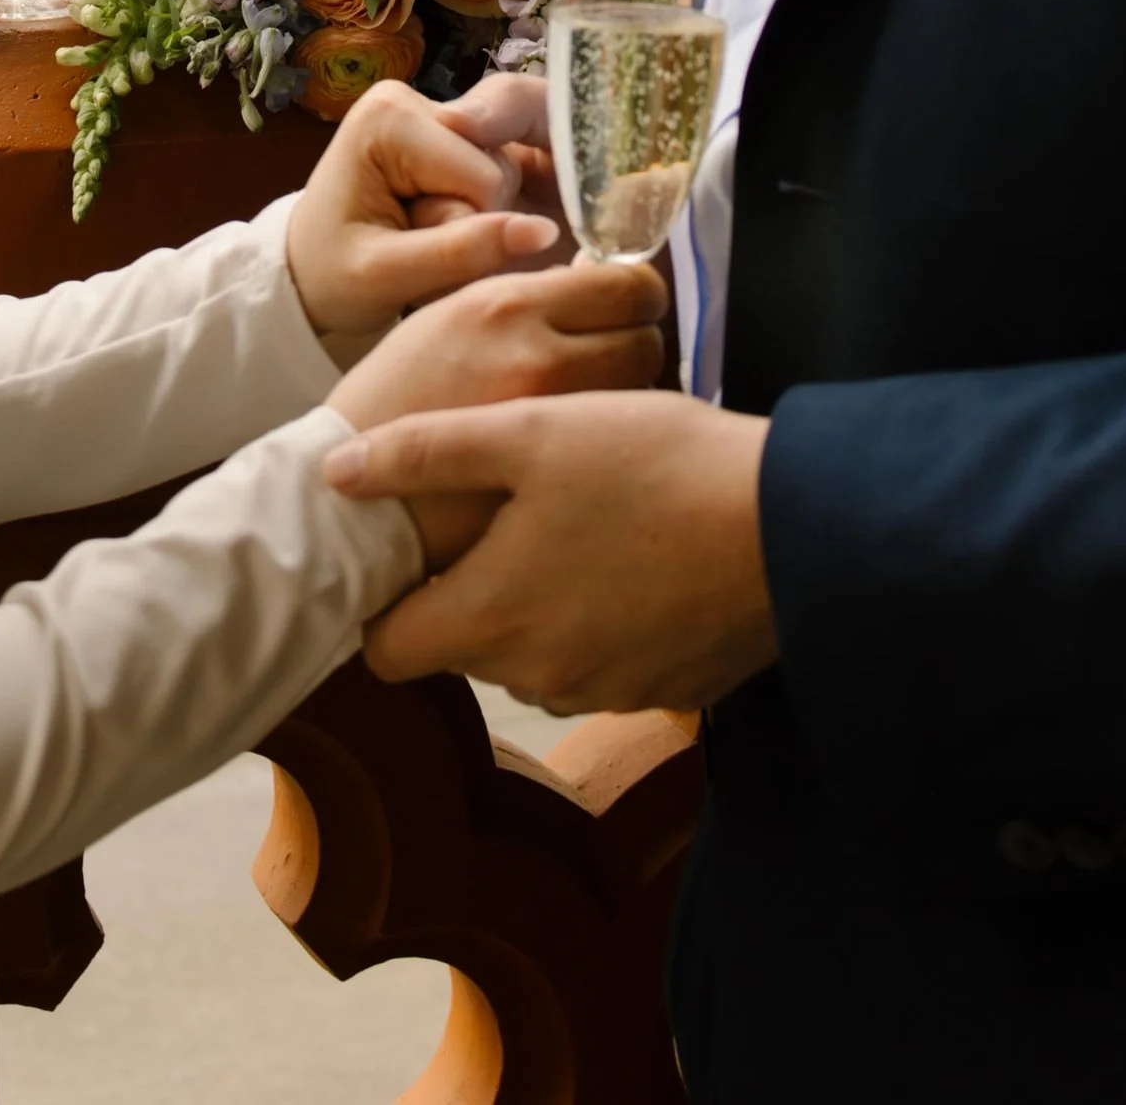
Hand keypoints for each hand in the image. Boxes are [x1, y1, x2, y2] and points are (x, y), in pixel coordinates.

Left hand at [284, 71, 567, 337]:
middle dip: (471, 223)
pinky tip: (439, 226)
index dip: (471, 231)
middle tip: (416, 249)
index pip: (485, 179)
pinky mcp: (452, 130)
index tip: (418, 253)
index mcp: (390, 117)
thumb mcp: (387, 277)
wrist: (306, 272)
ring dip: (473, 220)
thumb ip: (462, 252)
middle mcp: (413, 97)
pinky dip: (478, 211)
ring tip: (420, 240)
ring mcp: (433, 111)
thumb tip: (544, 233)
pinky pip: (500, 171)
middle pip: (499, 169)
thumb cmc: (332, 276)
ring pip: (507, 173)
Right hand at [324, 257, 666, 567]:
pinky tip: (580, 445)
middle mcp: (539, 357)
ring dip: (628, 390)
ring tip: (591, 401)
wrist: (349, 493)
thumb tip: (596, 279)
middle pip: (647, 339)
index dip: (637, 292)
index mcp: (508, 306)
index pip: (626, 283)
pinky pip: (614, 444)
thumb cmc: (396, 397)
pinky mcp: (558, 478)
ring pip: (641, 394)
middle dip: (637, 341)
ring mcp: (551, 424)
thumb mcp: (450, 316)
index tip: (626, 302)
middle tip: (611, 353)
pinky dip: (610, 439)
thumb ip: (526, 296)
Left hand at [324, 394, 775, 714]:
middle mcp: (538, 677)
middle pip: (461, 645)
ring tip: (570, 517)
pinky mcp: (660, 689)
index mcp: (492, 619)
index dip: (385, 598)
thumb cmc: (651, 465)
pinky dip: (594, 616)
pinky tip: (628, 549)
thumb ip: (425, 454)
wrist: (792, 524)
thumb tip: (334, 477)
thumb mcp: (530, 433)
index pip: (388, 652)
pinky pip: (595, 659)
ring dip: (533, 599)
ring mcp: (604, 691)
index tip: (407, 544)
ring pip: (529, 652)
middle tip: (500, 506)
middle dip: (466, 584)